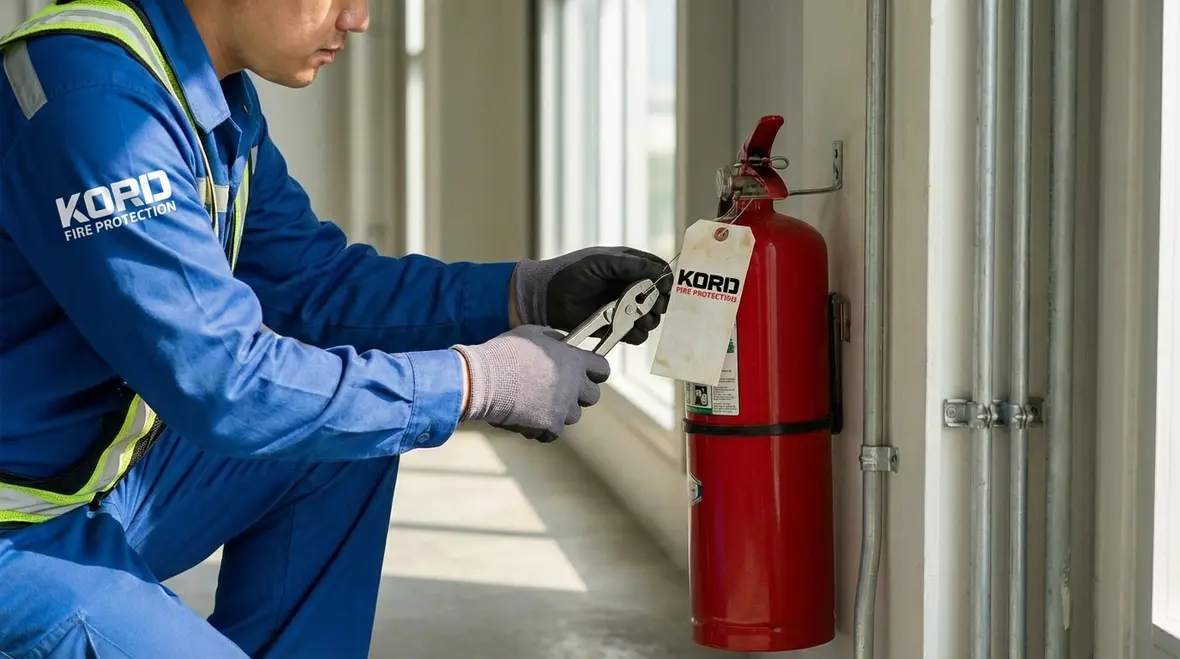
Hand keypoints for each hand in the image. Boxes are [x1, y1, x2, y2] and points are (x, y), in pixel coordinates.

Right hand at [451, 324, 610, 442]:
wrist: (484, 380)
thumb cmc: (504, 353)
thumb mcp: (532, 334)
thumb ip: (553, 339)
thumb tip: (560, 342)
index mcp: (574, 360)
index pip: (602, 368)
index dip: (596, 371)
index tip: (589, 373)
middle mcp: (574, 385)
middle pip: (593, 396)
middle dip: (579, 394)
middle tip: (561, 390)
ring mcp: (564, 407)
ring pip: (573, 415)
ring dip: (559, 411)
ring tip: (536, 402)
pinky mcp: (550, 426)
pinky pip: (553, 432)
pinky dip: (542, 428)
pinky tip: (526, 417)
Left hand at [512, 246, 672, 344]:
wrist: (547, 297)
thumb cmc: (572, 272)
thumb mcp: (603, 261)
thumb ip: (633, 265)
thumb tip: (662, 273)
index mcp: (630, 266)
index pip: (659, 271)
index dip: (666, 280)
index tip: (665, 289)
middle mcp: (631, 287)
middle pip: (660, 297)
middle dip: (660, 303)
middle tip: (652, 306)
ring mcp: (625, 309)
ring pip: (652, 318)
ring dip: (649, 320)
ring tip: (637, 319)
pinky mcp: (617, 328)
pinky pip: (637, 335)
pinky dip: (635, 334)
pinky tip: (627, 329)